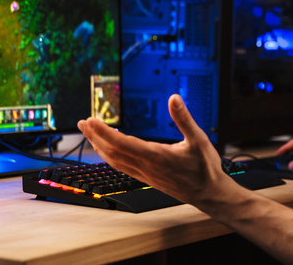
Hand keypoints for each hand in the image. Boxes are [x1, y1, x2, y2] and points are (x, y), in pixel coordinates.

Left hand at [78, 94, 235, 204]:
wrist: (209, 194)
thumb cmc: (205, 168)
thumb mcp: (199, 139)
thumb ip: (184, 119)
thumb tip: (174, 98)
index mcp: (157, 156)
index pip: (122, 143)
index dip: (104, 132)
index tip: (91, 120)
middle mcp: (147, 167)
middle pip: (112, 152)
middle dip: (95, 137)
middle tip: (83, 123)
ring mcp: (145, 175)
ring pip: (115, 161)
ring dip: (99, 146)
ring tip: (90, 134)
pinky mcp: (147, 178)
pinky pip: (122, 167)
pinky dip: (110, 156)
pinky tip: (109, 150)